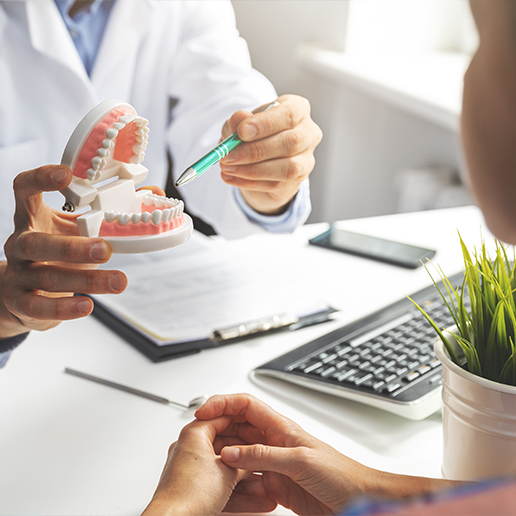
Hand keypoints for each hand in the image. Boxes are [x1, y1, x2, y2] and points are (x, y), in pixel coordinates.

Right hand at [1, 165, 127, 336]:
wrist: (23, 291)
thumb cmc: (57, 252)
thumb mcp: (78, 228)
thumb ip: (110, 211)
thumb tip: (153, 192)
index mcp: (33, 217)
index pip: (24, 189)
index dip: (40, 178)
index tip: (66, 175)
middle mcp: (20, 243)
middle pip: (36, 242)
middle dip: (72, 247)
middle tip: (105, 249)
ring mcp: (19, 273)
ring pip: (48, 276)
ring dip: (85, 280)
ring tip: (118, 281)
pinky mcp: (21, 301)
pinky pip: (39, 306)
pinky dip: (64, 308)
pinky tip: (87, 306)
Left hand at [142, 416, 275, 515]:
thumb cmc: (190, 494)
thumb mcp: (229, 472)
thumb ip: (245, 461)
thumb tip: (254, 460)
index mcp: (194, 434)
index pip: (222, 417)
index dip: (244, 422)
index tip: (258, 427)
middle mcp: (189, 448)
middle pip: (225, 445)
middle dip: (247, 455)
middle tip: (263, 455)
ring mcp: (189, 470)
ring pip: (223, 469)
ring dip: (244, 479)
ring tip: (263, 484)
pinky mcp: (191, 489)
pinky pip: (217, 485)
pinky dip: (235, 492)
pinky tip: (254, 500)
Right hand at [196, 394, 458, 514]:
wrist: (358, 500)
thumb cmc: (341, 473)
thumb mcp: (299, 460)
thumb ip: (263, 456)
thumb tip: (230, 453)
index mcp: (281, 427)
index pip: (245, 405)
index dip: (222, 403)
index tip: (201, 412)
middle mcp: (274, 441)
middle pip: (237, 429)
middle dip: (217, 432)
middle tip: (197, 443)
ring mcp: (273, 463)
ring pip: (239, 456)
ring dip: (224, 460)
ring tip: (207, 468)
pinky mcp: (275, 485)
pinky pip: (247, 481)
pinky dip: (236, 484)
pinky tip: (227, 490)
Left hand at [219, 94, 322, 214]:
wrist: (259, 159)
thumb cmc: (253, 134)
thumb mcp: (241, 124)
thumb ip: (239, 121)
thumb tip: (238, 118)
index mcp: (298, 109)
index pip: (289, 115)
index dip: (265, 124)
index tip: (241, 132)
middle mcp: (308, 133)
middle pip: (290, 142)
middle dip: (255, 151)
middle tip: (228, 156)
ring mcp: (306, 159)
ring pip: (287, 167)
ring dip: (253, 170)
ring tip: (227, 168)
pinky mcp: (298, 180)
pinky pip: (276, 184)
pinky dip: (250, 182)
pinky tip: (231, 178)